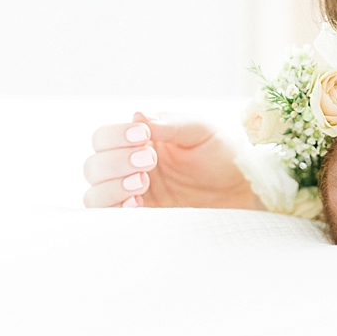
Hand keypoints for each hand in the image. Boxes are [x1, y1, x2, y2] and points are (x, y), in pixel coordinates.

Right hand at [82, 112, 263, 209]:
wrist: (244, 190)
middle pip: (93, 165)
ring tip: (143, 183)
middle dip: (115, 161)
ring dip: (112, 186)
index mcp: (140, 141)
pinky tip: (138, 204)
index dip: (115, 136)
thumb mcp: (201, 131)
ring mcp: (133, 195)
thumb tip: (137, 116)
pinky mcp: (142, 218)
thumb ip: (171, 123)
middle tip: (149, 163)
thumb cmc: (223, 155)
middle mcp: (129, 167)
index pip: (104, 136)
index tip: (143, 138)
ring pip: (95, 193)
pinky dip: (116, 210)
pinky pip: (110, 219)